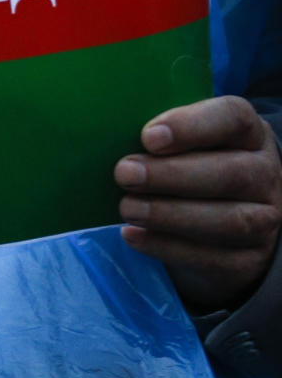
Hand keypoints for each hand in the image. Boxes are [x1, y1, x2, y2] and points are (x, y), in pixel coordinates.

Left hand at [115, 96, 281, 310]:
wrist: (232, 219)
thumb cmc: (198, 162)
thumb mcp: (191, 139)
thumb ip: (164, 133)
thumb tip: (112, 132)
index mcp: (248, 132)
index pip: (233, 117)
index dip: (192, 125)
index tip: (149, 137)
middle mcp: (265, 173)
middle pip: (229, 173)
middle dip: (172, 175)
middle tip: (125, 173)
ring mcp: (264, 219)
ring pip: (228, 220)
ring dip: (169, 214)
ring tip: (127, 207)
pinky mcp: (250, 260)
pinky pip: (214, 258)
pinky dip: (168, 247)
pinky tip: (133, 235)